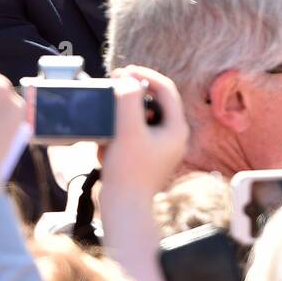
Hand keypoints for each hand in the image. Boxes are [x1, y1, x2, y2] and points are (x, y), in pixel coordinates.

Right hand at [99, 65, 189, 198]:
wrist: (123, 209)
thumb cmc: (128, 172)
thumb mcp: (128, 130)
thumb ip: (129, 101)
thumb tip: (128, 79)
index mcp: (176, 129)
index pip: (166, 89)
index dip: (145, 75)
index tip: (123, 71)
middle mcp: (173, 137)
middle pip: (154, 102)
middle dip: (131, 95)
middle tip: (113, 87)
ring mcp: (160, 149)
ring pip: (141, 119)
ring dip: (122, 115)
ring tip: (107, 121)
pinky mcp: (146, 158)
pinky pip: (132, 135)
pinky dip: (118, 134)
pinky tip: (105, 144)